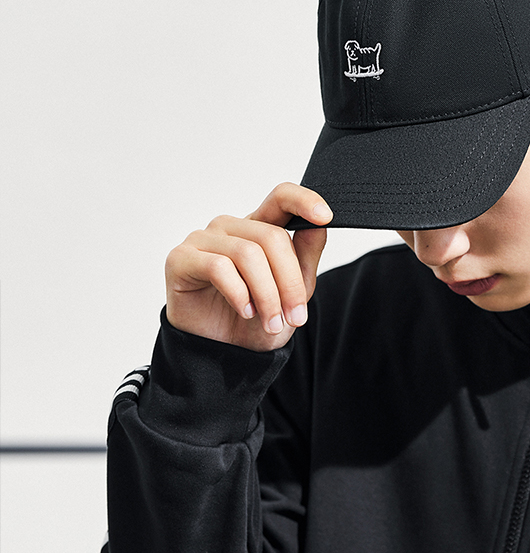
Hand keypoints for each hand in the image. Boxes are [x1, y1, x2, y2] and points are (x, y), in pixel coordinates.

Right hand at [164, 183, 331, 351]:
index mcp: (259, 229)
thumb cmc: (254, 321)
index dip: (304, 200)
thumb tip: (319, 225)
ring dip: (267, 295)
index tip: (325, 216)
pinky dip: (239, 294)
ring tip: (272, 322)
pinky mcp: (181, 258)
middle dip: (290, 282)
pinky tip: (244, 311)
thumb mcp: (292, 292)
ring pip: (248, 254)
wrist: (223, 355)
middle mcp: (231, 228)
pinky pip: (219, 267)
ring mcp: (203, 239)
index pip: (281, 197)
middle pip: (272, 237)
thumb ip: (305, 257)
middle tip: (295, 316)